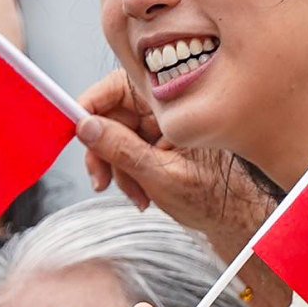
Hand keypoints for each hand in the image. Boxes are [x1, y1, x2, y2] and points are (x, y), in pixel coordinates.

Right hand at [74, 73, 293, 306]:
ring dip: (117, 168)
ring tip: (137, 195)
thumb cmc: (212, 197)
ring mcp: (160, 124)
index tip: (74, 130)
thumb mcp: (161, 175)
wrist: (233, 218)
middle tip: (101, 180)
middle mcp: (164, 108)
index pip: (117, 88)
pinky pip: (126, 149)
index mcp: (171, 103)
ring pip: (114, 136)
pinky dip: (127, 173)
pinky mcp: (157, 140)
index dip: (90, 107)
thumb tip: (86, 125)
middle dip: (103, 151)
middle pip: (110, 115)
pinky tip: (142, 194)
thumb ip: (121, 149)